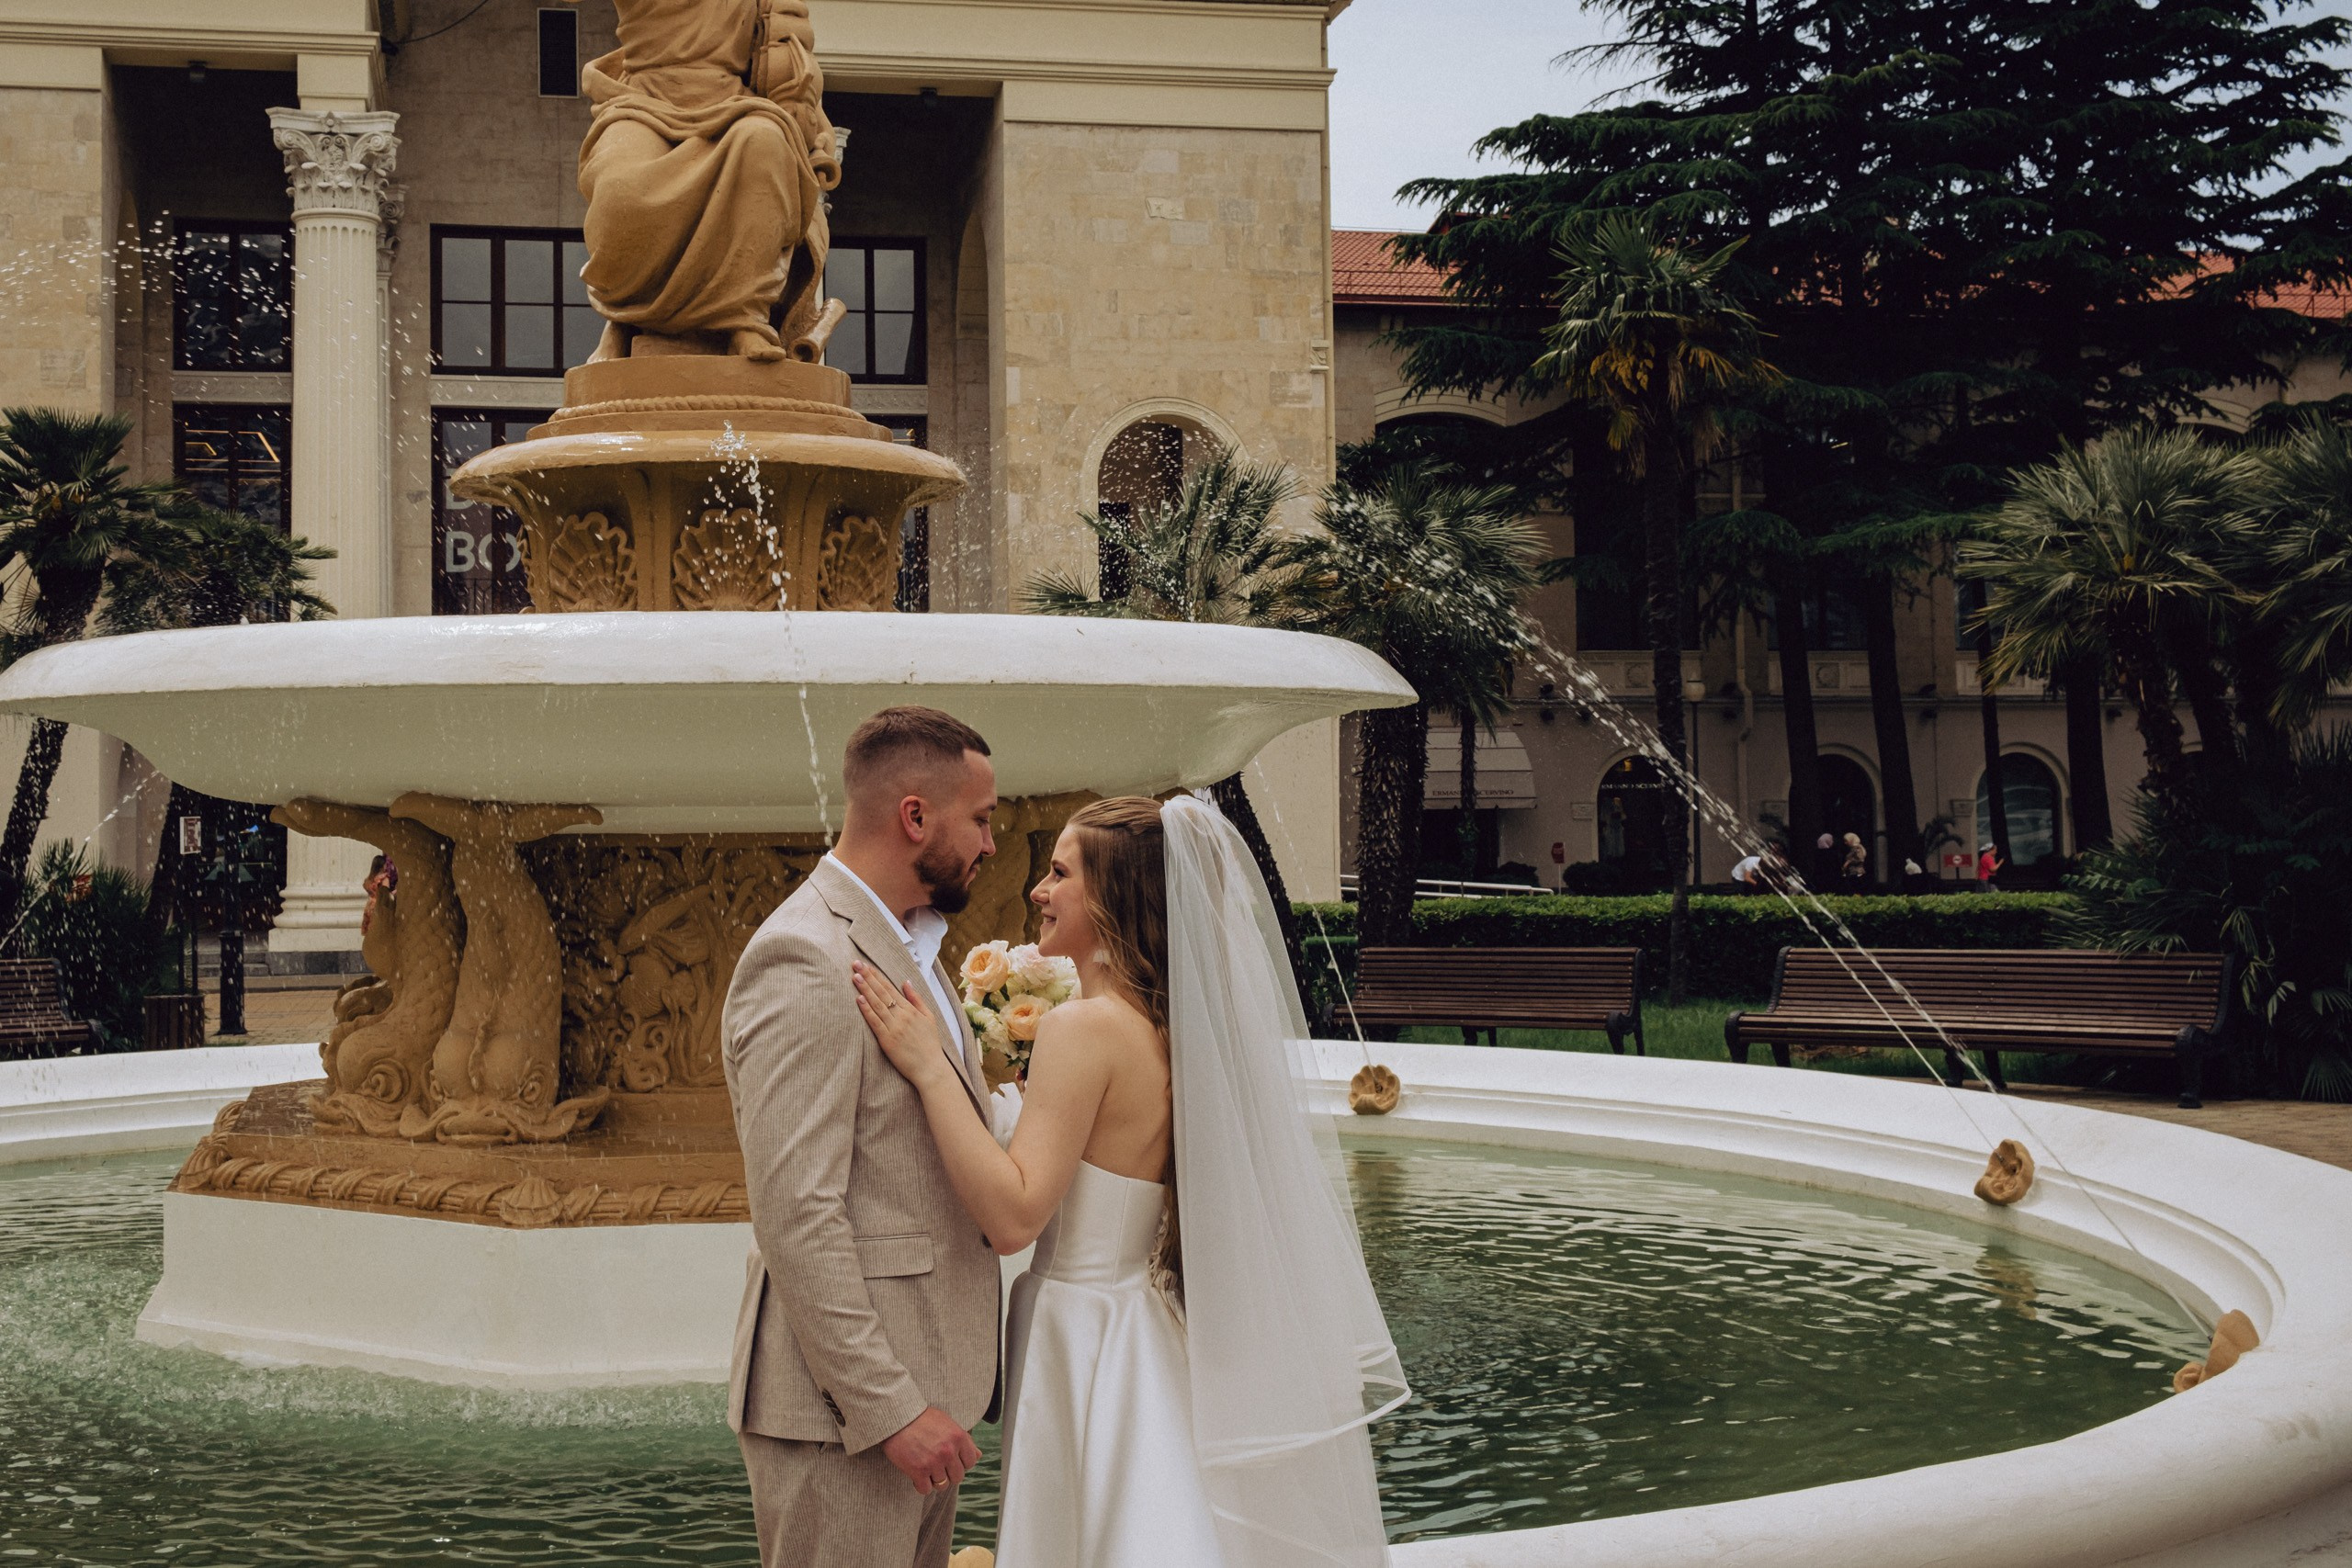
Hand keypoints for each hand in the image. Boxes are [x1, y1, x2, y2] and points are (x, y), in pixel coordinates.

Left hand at [852, 962, 950, 1086]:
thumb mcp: (929, 1017)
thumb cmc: (930, 1044)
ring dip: (864, 989)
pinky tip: (859, 999)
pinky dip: (866, 1010)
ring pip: (876, 1004)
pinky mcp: (887, 1040)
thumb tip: (906, 982)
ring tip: (854, 977)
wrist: (930, 1068)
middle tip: (856, 964)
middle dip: (868, 977)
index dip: (878, 976)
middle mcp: (902, 1016)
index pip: (890, 989)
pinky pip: (874, 1022)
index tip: (867, 966)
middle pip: (882, 993)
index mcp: (911, 1010)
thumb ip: (916, 999)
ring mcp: (894, 1028)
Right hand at [880, 1406, 978, 1494]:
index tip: (951, 1460)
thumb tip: (978, 1455)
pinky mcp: (918, 1471)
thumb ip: (964, 1440)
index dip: (961, 1463)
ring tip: (926, 1469)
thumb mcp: (947, 1423)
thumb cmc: (922, 1418)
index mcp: (959, 1437)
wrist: (896, 1418)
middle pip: (958, 1477)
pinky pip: (926, 1489)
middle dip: (949, 1473)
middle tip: (937, 1465)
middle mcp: (949, 1451)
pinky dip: (921, 1484)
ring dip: (934, 1480)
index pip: (971, 1462)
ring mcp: (934, 1462)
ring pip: (942, 1485)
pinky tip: (916, 1475)